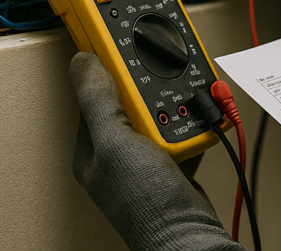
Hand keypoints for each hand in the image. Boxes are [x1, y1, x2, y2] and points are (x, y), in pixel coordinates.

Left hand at [69, 52, 244, 250]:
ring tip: (187, 109)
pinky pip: (181, 128)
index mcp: (92, 147)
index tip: (125, 48)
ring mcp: (144, 157)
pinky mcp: (170, 162)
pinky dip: (193, 122)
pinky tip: (199, 123)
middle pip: (131, 99)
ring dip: (176, 106)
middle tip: (165, 89)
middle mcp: (116, 151)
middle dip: (151, 90)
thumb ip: (98, 100)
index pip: (96, 93)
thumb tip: (81, 61)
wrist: (187, 234)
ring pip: (158, 112)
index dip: (111, 70)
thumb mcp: (115, 142)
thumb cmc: (146, 201)